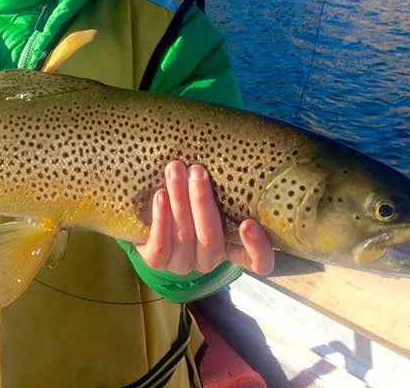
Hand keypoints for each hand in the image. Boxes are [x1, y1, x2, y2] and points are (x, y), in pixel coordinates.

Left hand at [134, 161, 273, 275]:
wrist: (151, 218)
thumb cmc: (191, 199)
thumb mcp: (213, 195)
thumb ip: (222, 185)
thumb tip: (228, 144)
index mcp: (232, 247)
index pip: (258, 263)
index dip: (258, 248)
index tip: (249, 223)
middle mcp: (210, 259)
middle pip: (211, 238)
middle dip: (202, 201)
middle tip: (196, 171)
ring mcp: (183, 263)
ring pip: (184, 236)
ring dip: (179, 200)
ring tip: (175, 170)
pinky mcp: (157, 263)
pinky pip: (160, 247)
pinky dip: (161, 219)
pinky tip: (160, 196)